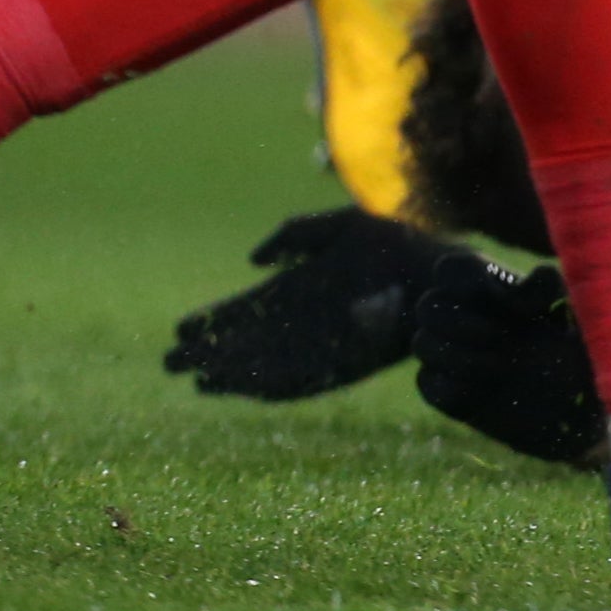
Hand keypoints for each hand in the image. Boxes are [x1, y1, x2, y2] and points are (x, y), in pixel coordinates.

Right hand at [164, 207, 468, 399]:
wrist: (440, 277)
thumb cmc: (397, 245)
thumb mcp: (340, 226)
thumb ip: (296, 233)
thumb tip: (252, 261)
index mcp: (300, 290)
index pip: (247, 311)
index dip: (215, 320)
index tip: (182, 328)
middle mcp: (302, 324)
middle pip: (244, 342)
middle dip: (209, 351)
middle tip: (170, 360)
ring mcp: (316, 347)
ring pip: (258, 365)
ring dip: (227, 371)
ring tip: (195, 373)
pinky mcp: (334, 368)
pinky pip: (288, 383)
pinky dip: (258, 384)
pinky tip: (231, 385)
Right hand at [409, 254, 605, 465]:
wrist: (581, 407)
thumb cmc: (584, 348)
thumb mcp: (577, 310)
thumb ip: (551, 288)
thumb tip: (524, 285)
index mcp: (496, 290)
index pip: (451, 267)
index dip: (463, 279)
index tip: (492, 293)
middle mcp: (470, 319)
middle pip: (427, 304)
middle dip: (459, 321)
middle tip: (499, 336)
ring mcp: (456, 357)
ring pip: (421, 342)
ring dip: (457, 355)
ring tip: (499, 366)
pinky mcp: (451, 394)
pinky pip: (426, 383)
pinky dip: (452, 387)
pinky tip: (485, 391)